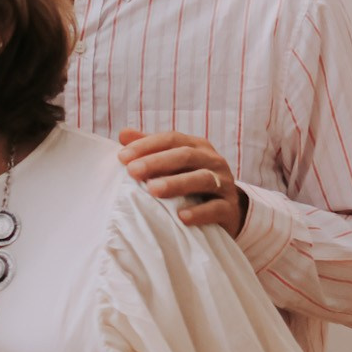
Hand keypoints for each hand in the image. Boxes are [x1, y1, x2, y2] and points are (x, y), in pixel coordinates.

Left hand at [118, 129, 246, 236]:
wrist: (225, 211)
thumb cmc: (189, 183)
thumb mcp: (172, 164)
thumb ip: (150, 149)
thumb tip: (123, 134)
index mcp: (197, 147)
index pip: (172, 139)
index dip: (147, 145)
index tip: (122, 157)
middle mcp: (212, 161)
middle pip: (186, 156)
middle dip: (157, 162)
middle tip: (133, 171)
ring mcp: (224, 184)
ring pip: (203, 179)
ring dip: (177, 183)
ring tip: (153, 190)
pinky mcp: (229, 208)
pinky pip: (216, 208)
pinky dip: (200, 212)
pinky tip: (182, 217)